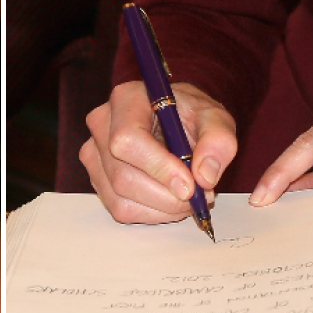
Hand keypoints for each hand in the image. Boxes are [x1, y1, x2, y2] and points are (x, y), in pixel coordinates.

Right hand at [80, 80, 235, 223]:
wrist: (176, 122)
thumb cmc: (190, 116)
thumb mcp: (215, 118)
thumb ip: (218, 140)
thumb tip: (205, 175)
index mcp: (126, 99)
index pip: (128, 139)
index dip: (158, 167)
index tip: (190, 185)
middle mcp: (102, 124)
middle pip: (123, 175)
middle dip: (167, 196)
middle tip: (200, 197)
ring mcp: (95, 153)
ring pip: (121, 198)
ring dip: (163, 208)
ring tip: (189, 198)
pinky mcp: (98, 178)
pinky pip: (121, 209)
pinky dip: (153, 213)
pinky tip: (171, 200)